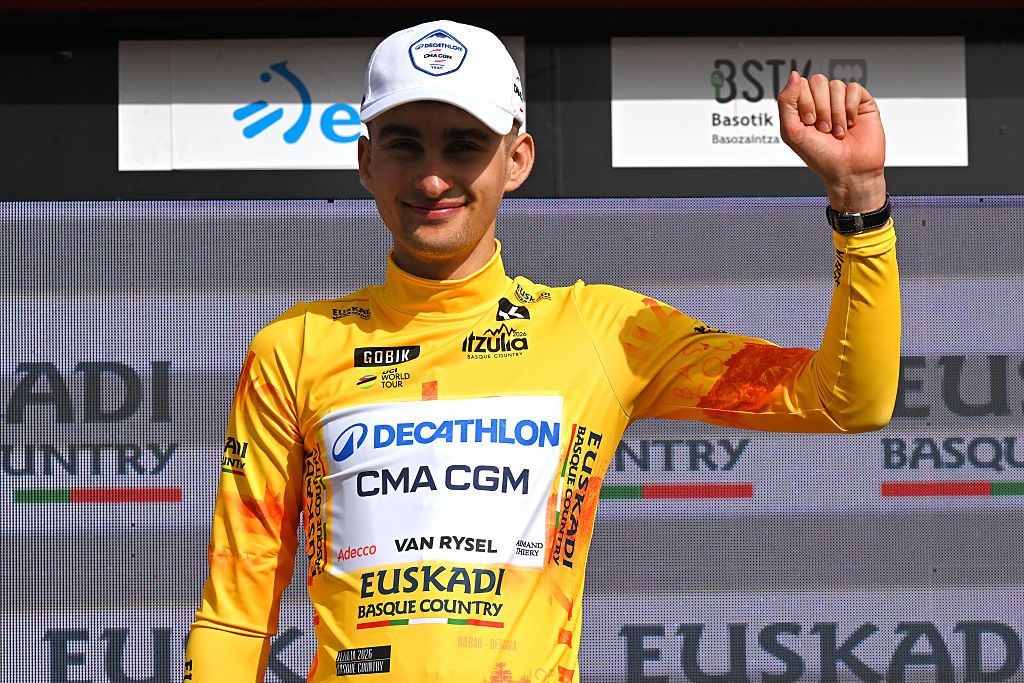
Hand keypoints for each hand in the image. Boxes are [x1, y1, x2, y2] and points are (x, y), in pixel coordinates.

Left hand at [778, 71, 885, 212]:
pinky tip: (850, 123)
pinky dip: (850, 108)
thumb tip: (794, 75)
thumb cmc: (820, 156)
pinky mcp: (861, 102)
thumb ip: (786, 102)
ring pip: (836, 86)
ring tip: (837, 131)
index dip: (805, 103)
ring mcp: (842, 101)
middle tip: (824, 129)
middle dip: (820, 108)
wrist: (848, 171)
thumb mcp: (791, 132)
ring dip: (835, 113)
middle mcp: (823, 101)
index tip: (809, 123)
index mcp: (804, 106)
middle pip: (818, 81)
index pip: (801, 84)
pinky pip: (854, 89)